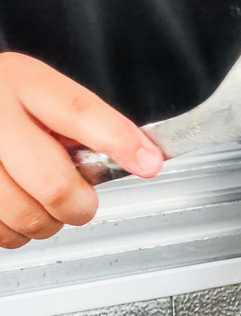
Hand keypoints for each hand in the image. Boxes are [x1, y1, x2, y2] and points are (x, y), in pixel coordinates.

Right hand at [0, 52, 163, 247]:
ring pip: (26, 217)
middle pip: (53, 183)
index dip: (118, 140)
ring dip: (46, 222)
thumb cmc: (3, 102)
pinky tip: (12, 207)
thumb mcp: (40, 94)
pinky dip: (15, 231)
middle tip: (80, 200)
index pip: (78, 111)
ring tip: (40, 201)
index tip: (149, 162)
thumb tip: (139, 158)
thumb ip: (84, 124)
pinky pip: (1, 232)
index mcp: (22, 83)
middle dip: (79, 204)